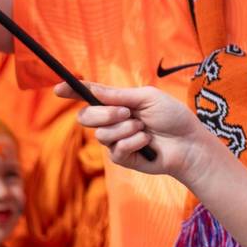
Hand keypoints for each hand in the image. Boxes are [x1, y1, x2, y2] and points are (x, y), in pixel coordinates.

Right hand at [57, 82, 214, 181]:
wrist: (188, 142)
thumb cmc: (172, 116)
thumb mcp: (147, 98)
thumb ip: (119, 95)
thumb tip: (92, 89)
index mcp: (117, 103)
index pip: (89, 96)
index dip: (71, 92)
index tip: (58, 89)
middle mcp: (112, 121)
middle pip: (86, 117)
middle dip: (104, 114)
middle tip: (126, 112)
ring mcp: (115, 140)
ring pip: (102, 134)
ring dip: (126, 128)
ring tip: (144, 129)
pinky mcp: (122, 157)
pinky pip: (116, 149)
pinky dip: (134, 142)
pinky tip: (147, 142)